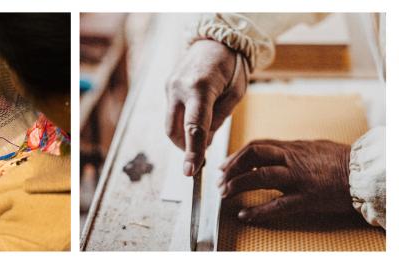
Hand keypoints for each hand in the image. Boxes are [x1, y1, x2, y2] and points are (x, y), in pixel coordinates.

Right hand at [166, 40, 246, 176]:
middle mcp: (179, 88)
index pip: (194, 127)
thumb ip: (218, 120)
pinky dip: (182, 122)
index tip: (190, 172)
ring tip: (201, 134)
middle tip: (201, 155)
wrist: (215, 42)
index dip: (192, 152)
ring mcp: (169, 87)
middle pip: (176, 130)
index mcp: (201, 88)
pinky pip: (172, 113)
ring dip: (183, 136)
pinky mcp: (167, 87)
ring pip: (171, 125)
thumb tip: (203, 143)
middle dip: (186, 147)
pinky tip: (195, 117)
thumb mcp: (235, 94)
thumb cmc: (231, 68)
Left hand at [220, 139, 353, 222]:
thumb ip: (290, 148)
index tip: (223, 166)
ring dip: (238, 185)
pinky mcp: (307, 197)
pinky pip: (277, 205)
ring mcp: (299, 178)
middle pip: (253, 155)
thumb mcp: (312, 146)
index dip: (236, 156)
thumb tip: (271, 150)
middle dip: (232, 167)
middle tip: (220, 180)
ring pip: (261, 176)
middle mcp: (292, 159)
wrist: (363, 173)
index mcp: (292, 148)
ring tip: (225, 194)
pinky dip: (258, 211)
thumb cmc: (339, 160)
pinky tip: (244, 215)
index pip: (257, 146)